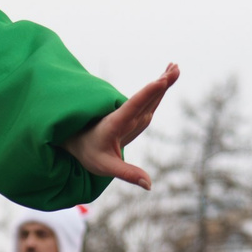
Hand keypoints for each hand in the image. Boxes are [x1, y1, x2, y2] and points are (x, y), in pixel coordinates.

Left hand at [64, 63, 179, 189]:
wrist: (76, 141)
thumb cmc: (89, 153)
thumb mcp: (105, 167)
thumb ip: (128, 174)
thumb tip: (150, 185)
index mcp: (116, 123)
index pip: (133, 107)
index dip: (146, 94)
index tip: (159, 81)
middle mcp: (124, 116)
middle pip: (146, 98)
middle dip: (161, 82)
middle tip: (175, 68)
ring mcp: (129, 115)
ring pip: (148, 97)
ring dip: (161, 81)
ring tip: (175, 66)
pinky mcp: (132, 116)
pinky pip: (147, 101)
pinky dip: (157, 90)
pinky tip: (164, 79)